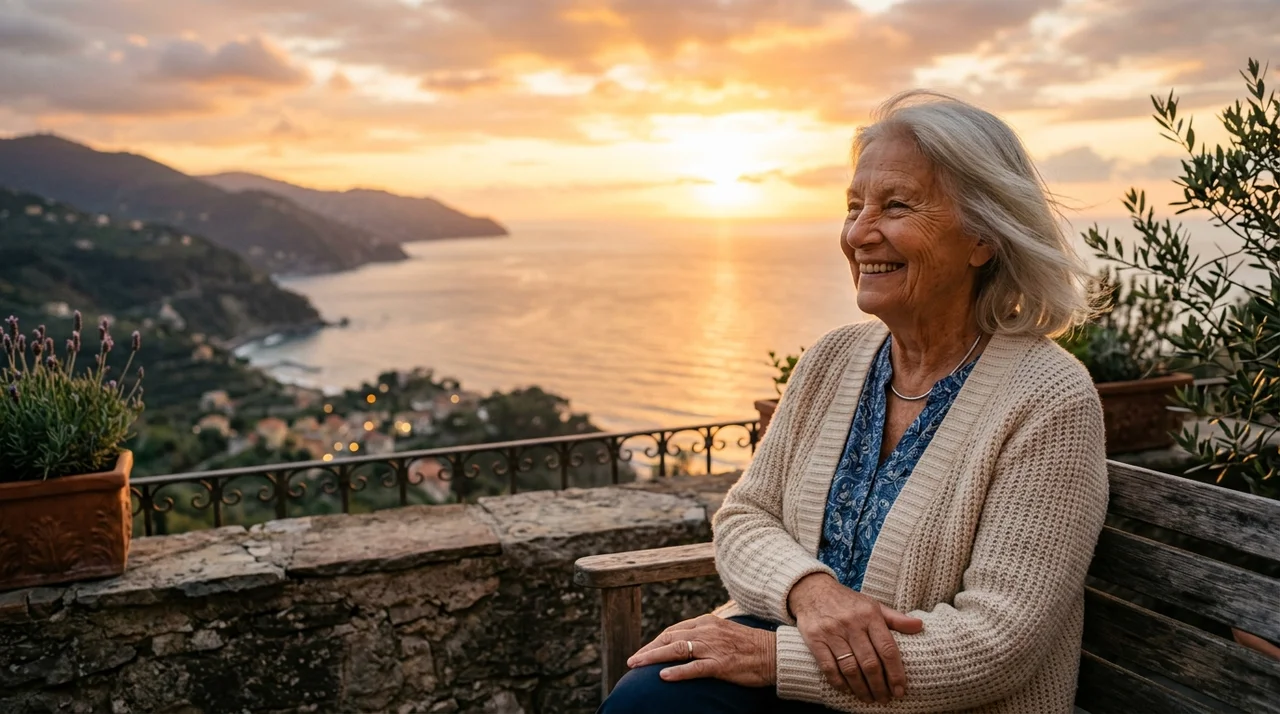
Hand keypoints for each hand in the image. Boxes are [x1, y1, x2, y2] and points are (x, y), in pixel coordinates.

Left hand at [626, 614, 776, 686]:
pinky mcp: (721, 663)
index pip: (673, 630)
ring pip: (676, 650)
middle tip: (632, 661)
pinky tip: (663, 677)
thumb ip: (704, 636)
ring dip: (653, 658)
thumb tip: (685, 644)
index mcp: (706, 622)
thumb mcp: (723, 633)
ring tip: (636, 666)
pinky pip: (695, 668)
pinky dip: (678, 672)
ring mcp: (713, 647)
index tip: (643, 652)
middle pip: (669, 638)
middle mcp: (707, 631)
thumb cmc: (749, 646)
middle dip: (648, 649)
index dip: (655, 642)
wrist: (774, 653)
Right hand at [788, 573, 923, 703]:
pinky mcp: (815, 639)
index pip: (887, 649)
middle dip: (880, 686)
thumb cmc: (847, 601)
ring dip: (861, 688)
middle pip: (870, 663)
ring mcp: (832, 632)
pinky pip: (829, 667)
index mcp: (870, 615)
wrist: (812, 589)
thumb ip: (895, 619)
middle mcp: (852, 624)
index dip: (896, 673)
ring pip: (850, 668)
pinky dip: (839, 682)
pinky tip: (848, 690)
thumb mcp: (873, 605)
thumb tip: (920, 626)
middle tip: (885, 699)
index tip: (900, 690)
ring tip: (869, 698)